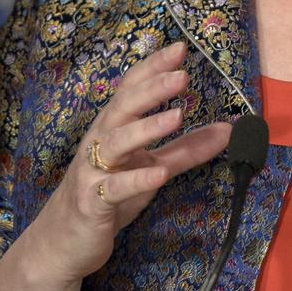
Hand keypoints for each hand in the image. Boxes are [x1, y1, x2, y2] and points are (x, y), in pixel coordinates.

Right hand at [20, 40, 231, 289]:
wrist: (63, 242)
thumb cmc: (107, 196)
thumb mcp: (152, 169)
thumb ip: (186, 150)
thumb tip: (228, 130)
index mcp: (114, 128)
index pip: (132, 89)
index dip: (153, 68)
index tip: (179, 48)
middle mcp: (100, 142)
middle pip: (123, 108)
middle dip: (151, 89)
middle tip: (181, 75)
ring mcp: (93, 171)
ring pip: (116, 142)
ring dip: (146, 128)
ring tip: (176, 116)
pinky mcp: (92, 203)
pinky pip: (113, 188)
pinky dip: (135, 180)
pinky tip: (157, 174)